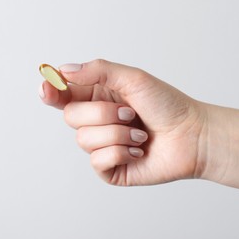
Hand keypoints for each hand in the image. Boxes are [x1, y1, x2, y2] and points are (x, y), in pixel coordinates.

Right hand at [39, 59, 208, 185]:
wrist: (191, 136)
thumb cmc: (167, 105)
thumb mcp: (133, 78)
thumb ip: (98, 71)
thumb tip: (64, 71)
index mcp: (100, 97)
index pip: (65, 95)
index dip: (52, 91)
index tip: (47, 88)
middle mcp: (98, 121)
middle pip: (71, 117)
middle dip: (103, 114)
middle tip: (130, 113)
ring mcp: (103, 145)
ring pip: (84, 140)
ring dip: (118, 135)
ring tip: (140, 134)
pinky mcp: (111, 168)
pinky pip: (98, 161)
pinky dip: (121, 153)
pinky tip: (139, 151)